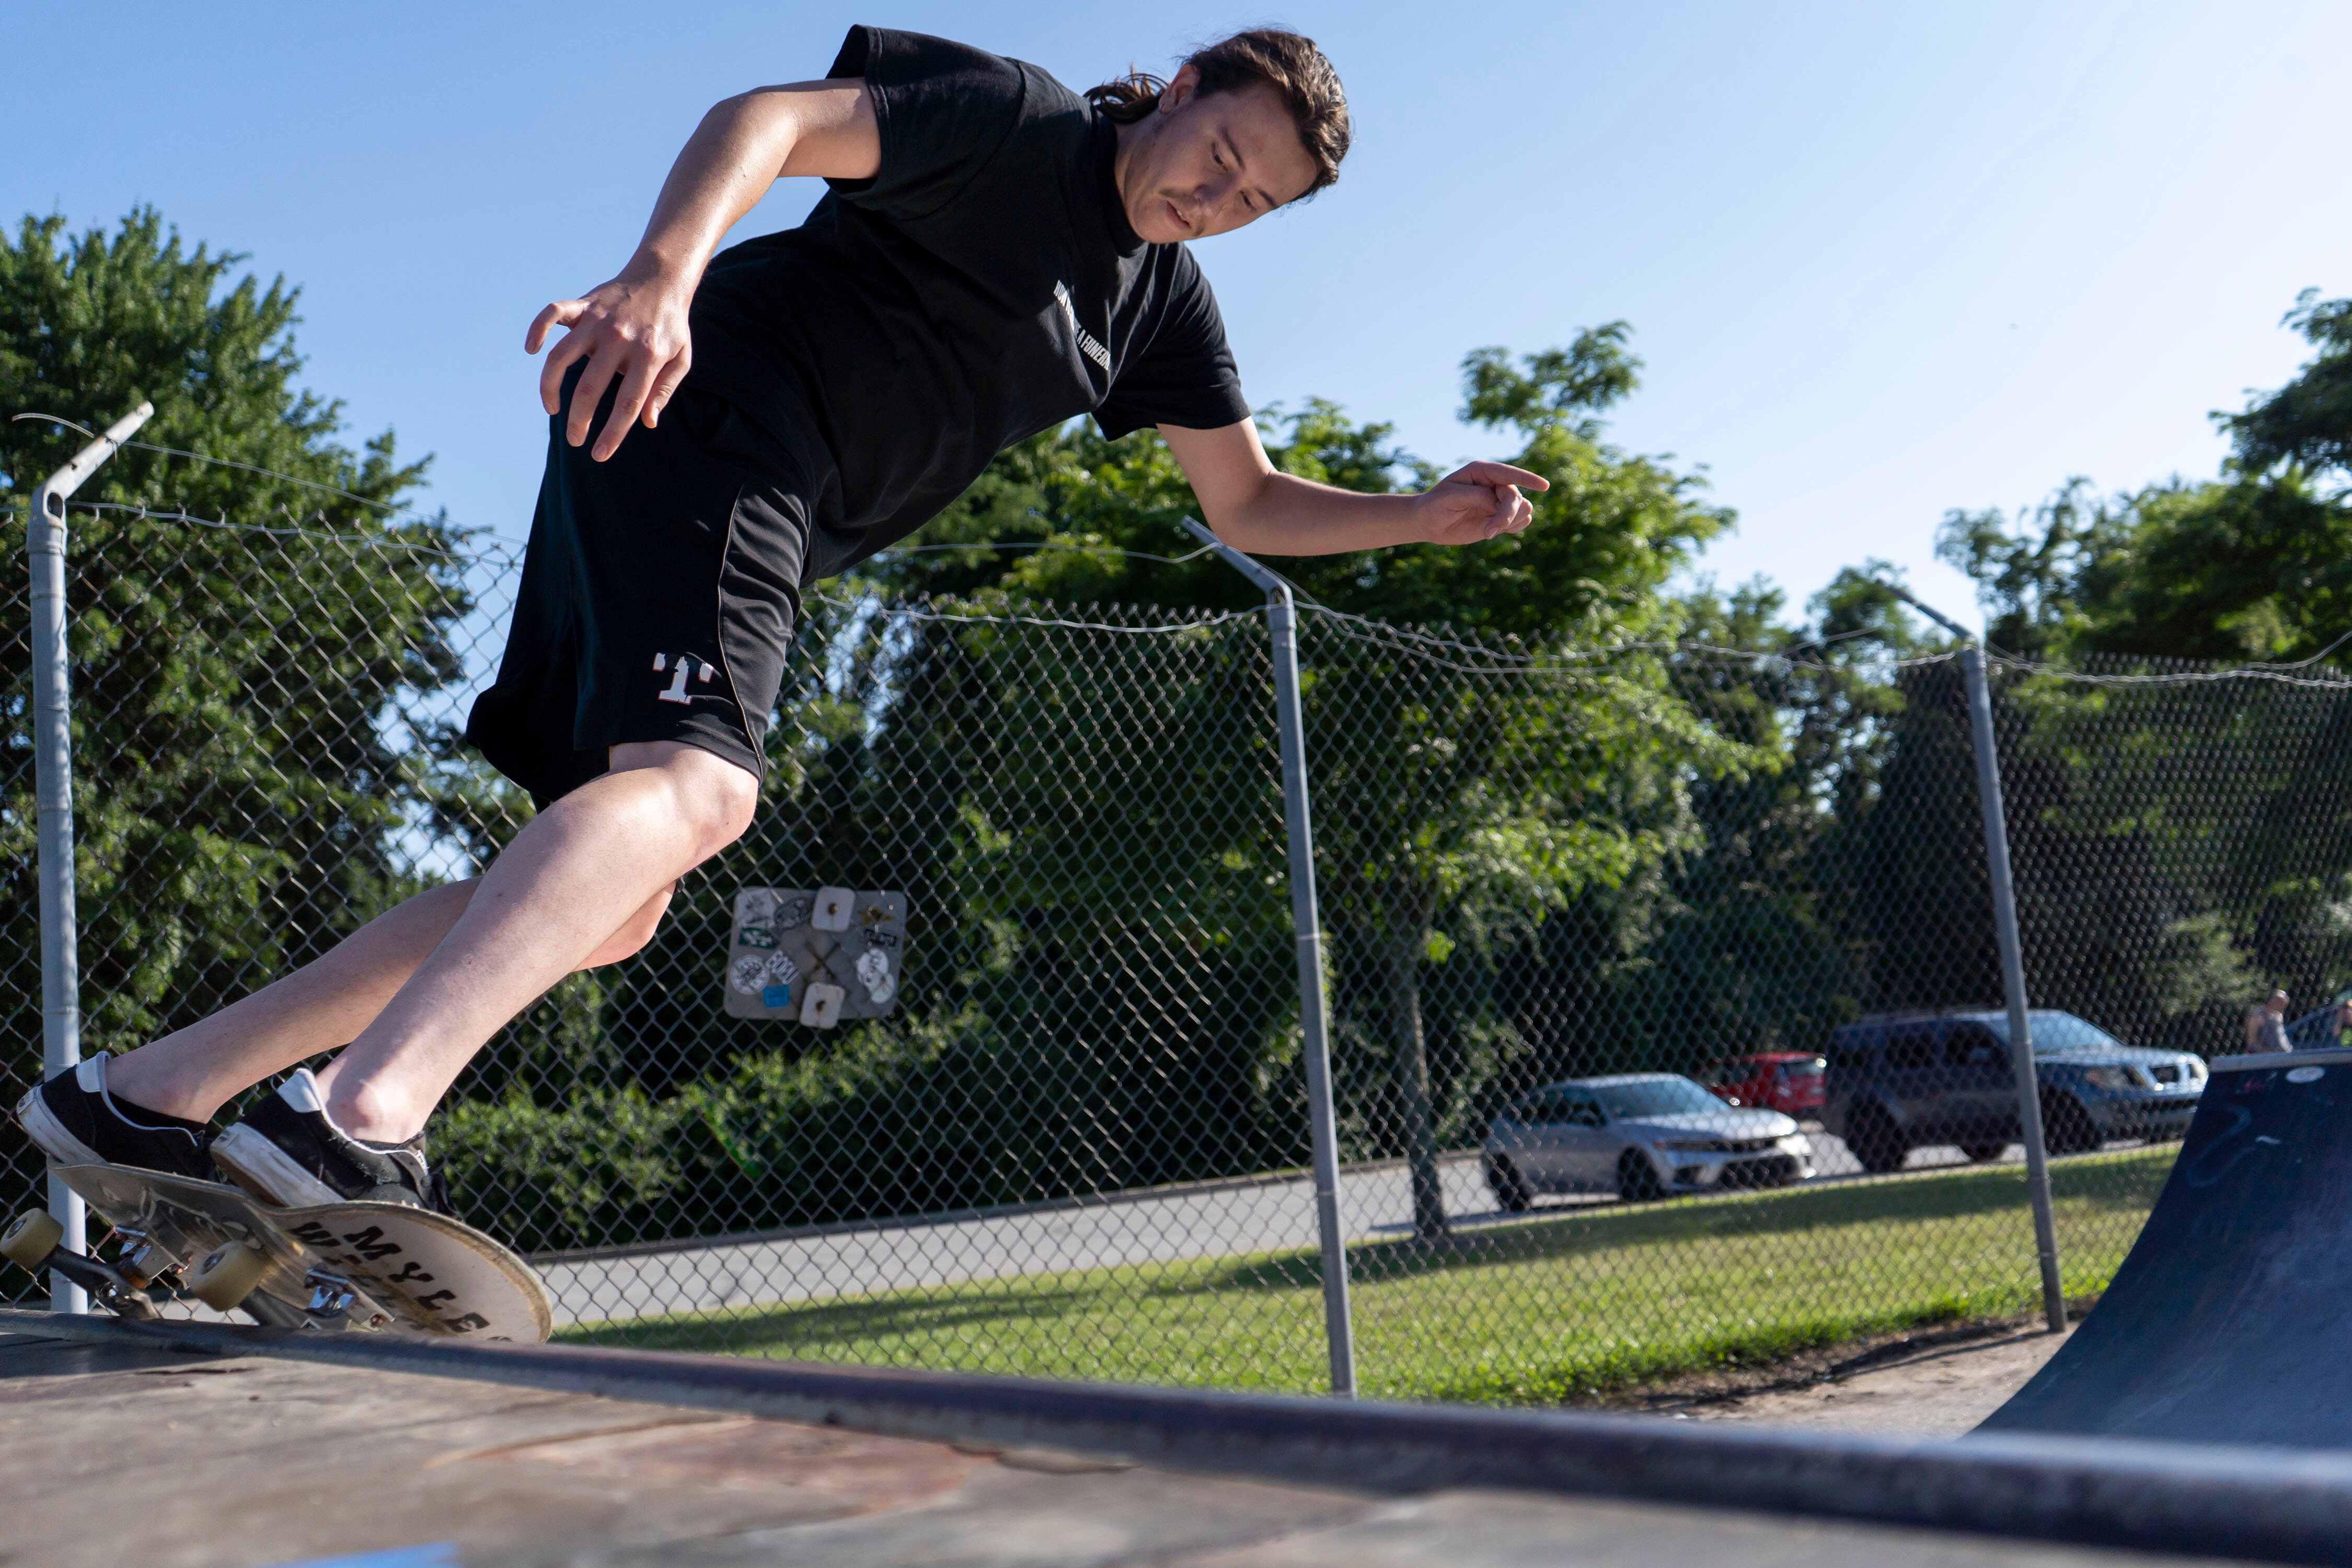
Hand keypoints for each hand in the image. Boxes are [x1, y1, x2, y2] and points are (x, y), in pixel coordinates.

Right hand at [525, 263, 695, 461]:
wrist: (662, 278)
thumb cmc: (672, 326)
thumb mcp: (681, 359)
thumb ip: (664, 390)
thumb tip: (647, 422)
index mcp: (648, 356)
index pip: (627, 404)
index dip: (612, 433)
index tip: (599, 455)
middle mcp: (619, 339)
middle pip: (590, 387)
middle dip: (578, 420)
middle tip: (574, 439)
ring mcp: (597, 321)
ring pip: (561, 356)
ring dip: (549, 387)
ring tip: (552, 409)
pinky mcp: (582, 305)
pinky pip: (552, 314)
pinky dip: (537, 329)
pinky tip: (532, 350)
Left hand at [1414, 461, 1548, 545]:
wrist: (1428, 523)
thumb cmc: (1435, 505)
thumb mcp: (1451, 497)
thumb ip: (1476, 496)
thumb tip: (1498, 503)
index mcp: (1481, 472)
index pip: (1508, 473)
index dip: (1527, 478)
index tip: (1544, 486)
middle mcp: (1494, 484)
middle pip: (1515, 497)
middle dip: (1506, 514)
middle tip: (1489, 531)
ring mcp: (1498, 501)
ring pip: (1523, 508)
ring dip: (1511, 522)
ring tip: (1488, 531)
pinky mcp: (1500, 517)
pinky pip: (1521, 521)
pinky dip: (1514, 527)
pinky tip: (1494, 531)